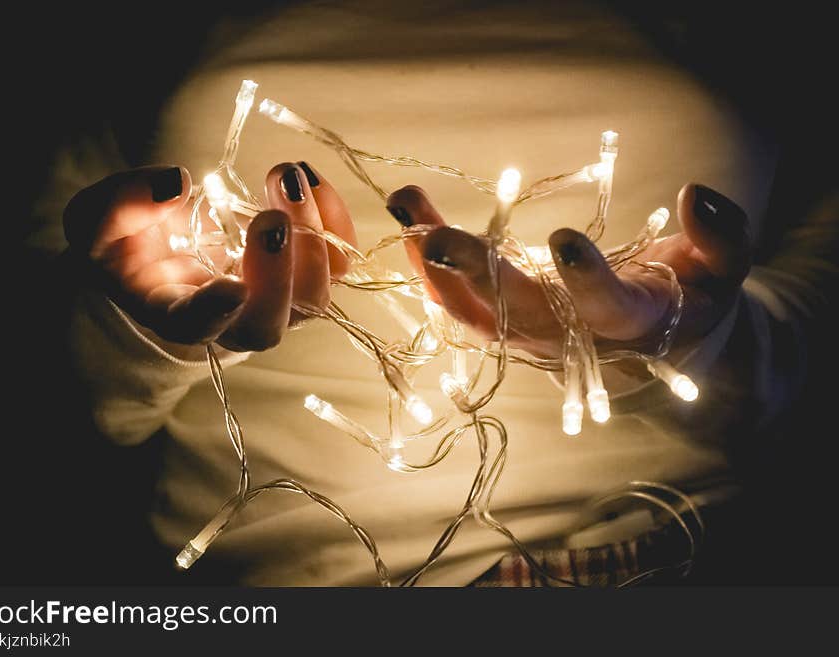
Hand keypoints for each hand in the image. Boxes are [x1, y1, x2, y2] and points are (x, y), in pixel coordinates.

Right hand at [64, 162, 357, 350]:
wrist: (165, 254)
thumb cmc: (128, 244)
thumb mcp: (97, 220)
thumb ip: (121, 206)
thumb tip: (177, 186)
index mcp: (174, 313)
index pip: (197, 326)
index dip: (215, 312)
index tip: (230, 286)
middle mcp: (231, 319)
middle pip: (268, 324)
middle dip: (277, 274)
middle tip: (270, 218)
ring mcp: (274, 301)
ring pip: (313, 297)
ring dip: (312, 238)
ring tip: (285, 178)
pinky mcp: (303, 275)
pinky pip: (338, 264)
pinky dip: (334, 223)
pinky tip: (310, 180)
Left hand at [386, 183, 749, 356]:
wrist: (652, 341)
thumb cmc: (690, 295)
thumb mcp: (724, 268)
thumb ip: (723, 237)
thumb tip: (696, 196)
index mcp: (633, 322)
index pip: (608, 307)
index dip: (588, 279)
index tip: (565, 238)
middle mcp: (573, 339)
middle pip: (520, 312)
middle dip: (476, 273)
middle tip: (432, 234)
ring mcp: (533, 339)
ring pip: (476, 314)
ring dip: (435, 267)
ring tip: (407, 207)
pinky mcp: (508, 330)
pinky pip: (461, 311)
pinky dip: (432, 274)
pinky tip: (410, 227)